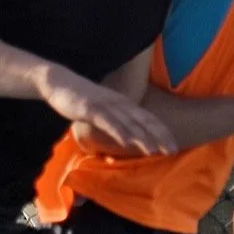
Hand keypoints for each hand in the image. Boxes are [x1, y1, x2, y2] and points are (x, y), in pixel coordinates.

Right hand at [37, 65, 175, 156]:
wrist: (58, 82)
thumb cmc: (81, 98)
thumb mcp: (104, 110)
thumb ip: (116, 121)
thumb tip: (127, 137)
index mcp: (124, 104)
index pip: (148, 118)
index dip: (162, 132)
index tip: (174, 146)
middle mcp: (119, 103)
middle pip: (144, 121)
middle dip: (159, 136)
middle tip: (173, 151)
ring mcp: (105, 105)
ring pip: (128, 122)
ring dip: (142, 137)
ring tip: (154, 151)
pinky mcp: (90, 108)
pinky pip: (107, 121)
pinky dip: (118, 131)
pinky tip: (126, 142)